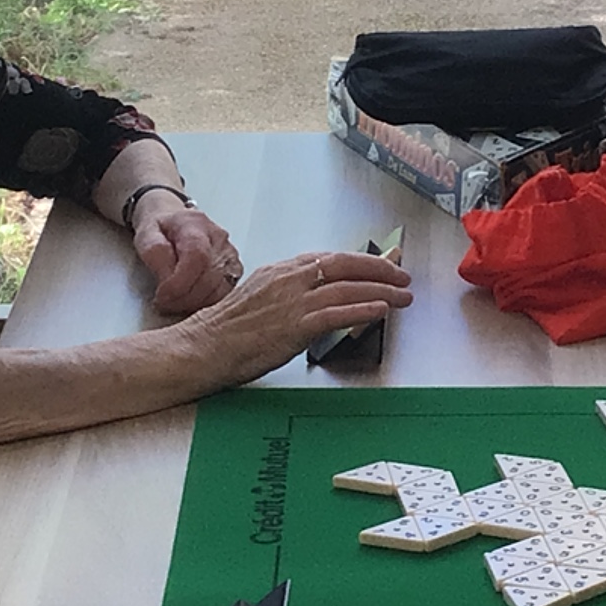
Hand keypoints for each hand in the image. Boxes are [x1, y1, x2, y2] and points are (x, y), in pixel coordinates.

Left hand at [136, 200, 239, 318]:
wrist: (174, 221)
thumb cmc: (161, 228)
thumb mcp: (146, 234)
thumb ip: (155, 253)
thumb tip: (167, 278)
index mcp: (194, 225)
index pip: (197, 257)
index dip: (180, 283)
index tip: (161, 296)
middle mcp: (218, 238)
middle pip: (209, 277)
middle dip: (183, 298)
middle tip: (163, 303)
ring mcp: (229, 254)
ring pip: (219, 289)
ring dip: (193, 303)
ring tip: (173, 302)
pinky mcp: (234, 269)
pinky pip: (225, 293)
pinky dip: (206, 302)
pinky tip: (189, 300)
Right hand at [181, 249, 414, 386]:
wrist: (203, 347)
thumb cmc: (226, 330)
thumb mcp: (259, 299)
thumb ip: (289, 294)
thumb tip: (315, 298)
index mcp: (280, 271)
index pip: (328, 259)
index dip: (360, 261)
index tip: (381, 264)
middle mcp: (289, 279)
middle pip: (344, 265)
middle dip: (378, 269)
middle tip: (402, 276)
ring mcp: (292, 302)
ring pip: (346, 288)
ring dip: (381, 291)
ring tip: (402, 296)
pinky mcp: (294, 326)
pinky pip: (336, 314)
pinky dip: (362, 310)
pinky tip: (381, 310)